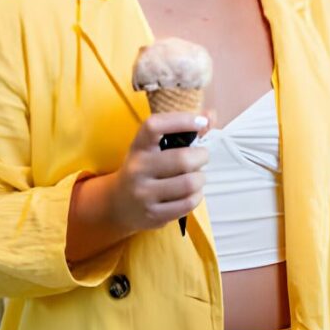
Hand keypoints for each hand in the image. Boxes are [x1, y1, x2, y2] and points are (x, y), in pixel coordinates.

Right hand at [106, 112, 208, 232]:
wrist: (118, 204)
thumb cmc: (144, 169)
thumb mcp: (153, 148)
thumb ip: (183, 130)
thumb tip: (211, 115)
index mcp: (138, 146)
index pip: (155, 126)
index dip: (181, 120)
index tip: (201, 122)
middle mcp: (138, 168)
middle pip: (182, 159)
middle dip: (201, 156)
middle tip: (201, 157)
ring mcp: (144, 193)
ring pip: (189, 183)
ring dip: (201, 178)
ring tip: (197, 176)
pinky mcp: (153, 214)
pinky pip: (188, 203)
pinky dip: (197, 196)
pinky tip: (192, 192)